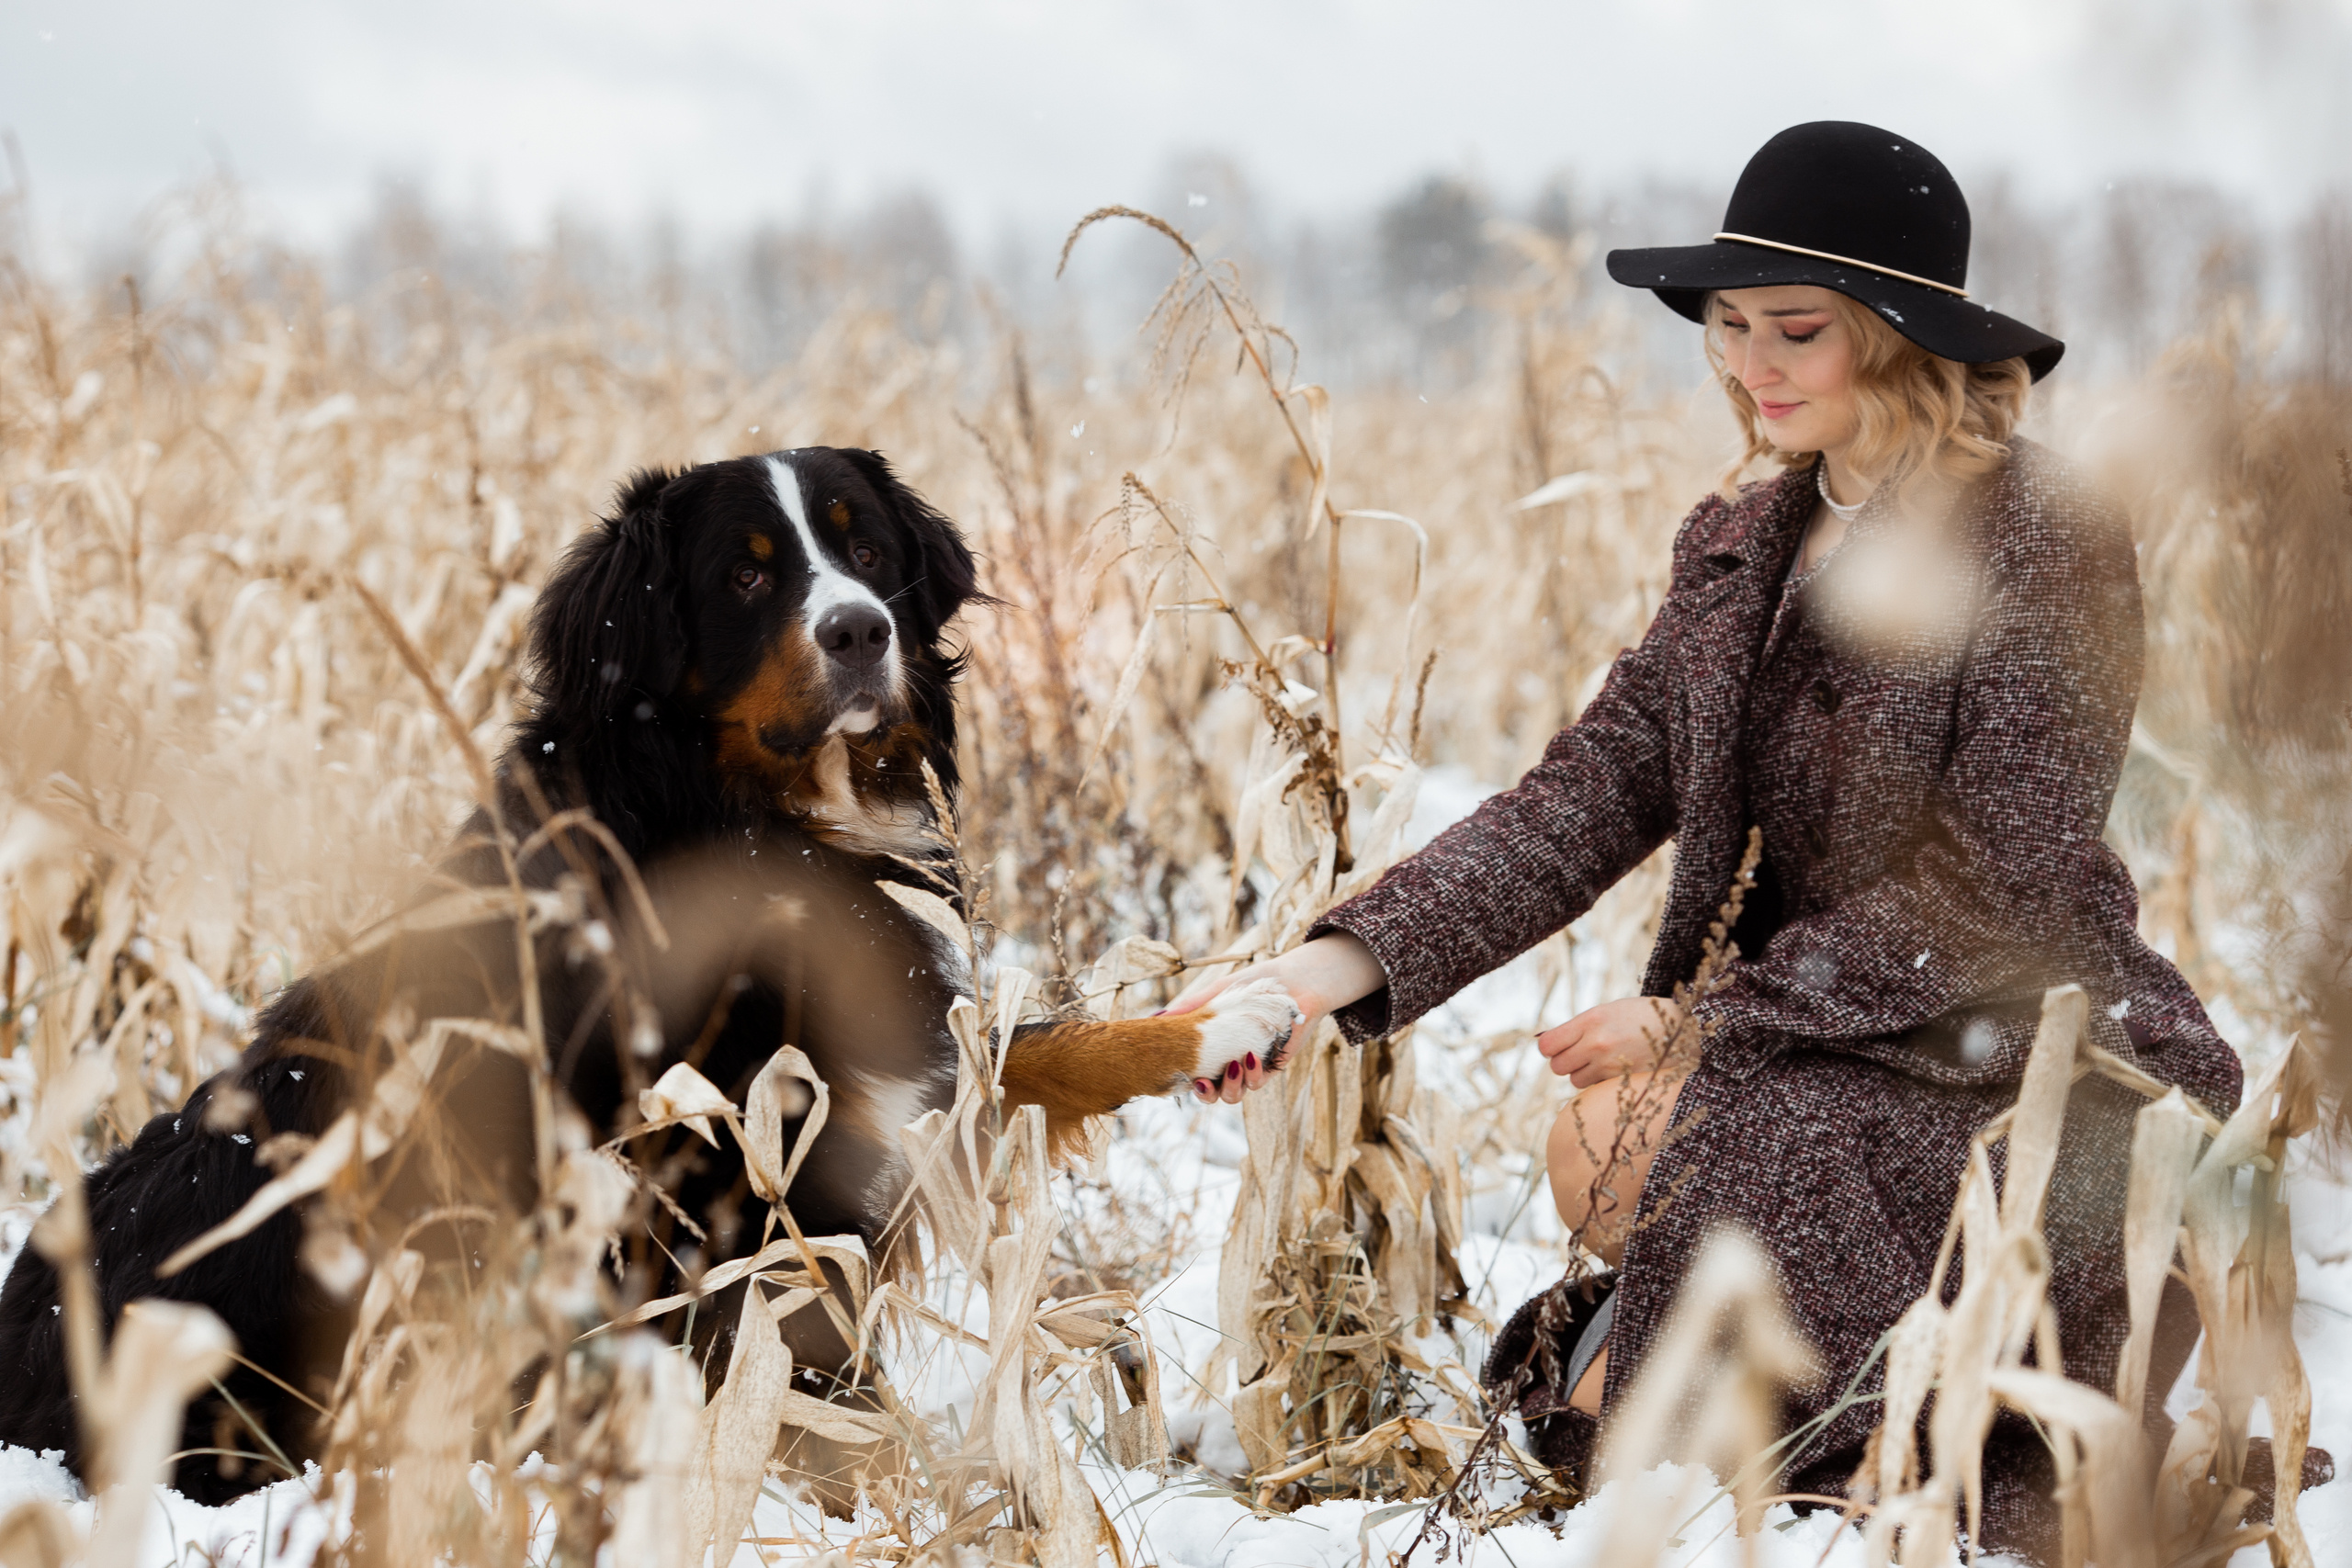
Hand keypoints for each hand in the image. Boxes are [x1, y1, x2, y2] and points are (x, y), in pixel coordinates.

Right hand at [1163, 932, 1384, 1104]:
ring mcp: (1250, 1067)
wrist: (1293, 981)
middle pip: (1212, 1094)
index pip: (1192, 1074)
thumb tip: (1157, 1017)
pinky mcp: (1272, 1067)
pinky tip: (1249, 1056)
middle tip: (1202, 1081)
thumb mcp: (1216, 992)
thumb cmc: (1253, 984)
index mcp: (1211, 1049)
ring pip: (1234, 1095)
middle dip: (1205, 1094)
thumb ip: (1190, 1006)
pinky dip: (1251, 1073)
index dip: (1185, 1082)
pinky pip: (1258, 1082)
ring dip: (1229, 1086)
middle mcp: (1228, 1063)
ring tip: (1231, 1065)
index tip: (1182, 1074)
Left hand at [1536, 996, 1686, 1088]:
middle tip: (1579, 1055)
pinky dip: (1599, 1083)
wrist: (1683, 1028)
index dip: (1549, 1048)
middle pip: (1558, 1067)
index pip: (1548, 1045)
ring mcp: (1611, 1064)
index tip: (1556, 1047)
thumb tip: (1548, 1045)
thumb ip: (1580, 1027)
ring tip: (1600, 1061)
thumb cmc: (1639, 1017)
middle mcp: (1598, 1043)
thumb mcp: (1608, 1012)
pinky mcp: (1623, 1080)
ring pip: (1576, 1080)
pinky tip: (1614, 1070)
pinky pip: (1595, 1088)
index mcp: (1591, 1020)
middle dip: (1565, 1062)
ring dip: (1583, 1074)